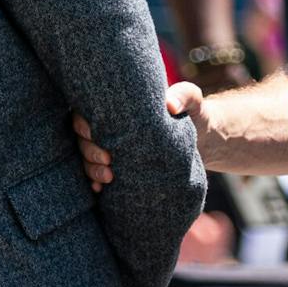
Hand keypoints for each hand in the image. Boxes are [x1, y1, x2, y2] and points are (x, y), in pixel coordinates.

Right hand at [74, 81, 204, 191]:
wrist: (204, 140)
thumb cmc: (193, 112)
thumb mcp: (191, 99)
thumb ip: (184, 95)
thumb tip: (170, 106)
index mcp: (116, 109)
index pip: (85, 114)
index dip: (83, 125)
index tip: (96, 134)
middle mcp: (108, 129)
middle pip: (82, 139)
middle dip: (90, 151)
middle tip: (108, 159)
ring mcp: (112, 149)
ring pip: (86, 158)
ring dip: (91, 169)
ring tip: (109, 178)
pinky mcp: (119, 168)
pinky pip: (98, 175)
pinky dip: (94, 182)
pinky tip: (99, 190)